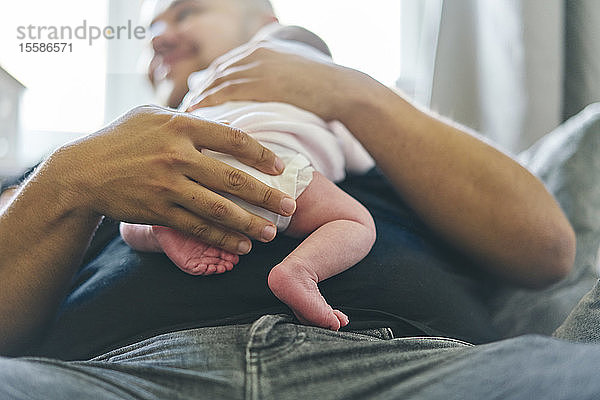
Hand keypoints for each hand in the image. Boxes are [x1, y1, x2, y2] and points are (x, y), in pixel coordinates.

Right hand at [54, 105, 295, 254]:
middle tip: (291, 207)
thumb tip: (224, 122)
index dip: (262, 154)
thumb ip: (188, 119)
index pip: (233, 138)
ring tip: (272, 234)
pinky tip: (241, 245)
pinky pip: (197, 228)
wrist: (82, 172)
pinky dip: (222, 238)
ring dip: (250, 223)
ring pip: (218, 208)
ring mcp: (167, 185)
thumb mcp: (152, 116)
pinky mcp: (158, 211)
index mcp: (180, 126)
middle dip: (267, 195)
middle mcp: (176, 155)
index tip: (281, 167)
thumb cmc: (122, 139)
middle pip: (233, 178)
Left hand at [186, 47, 360, 120]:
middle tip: (188, 105)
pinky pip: (223, 91)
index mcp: (263, 49)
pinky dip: (207, 101)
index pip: (229, 63)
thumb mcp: (296, 74)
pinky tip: (196, 112)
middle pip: (217, 70)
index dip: (213, 79)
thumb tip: (272, 93)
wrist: (341, 90)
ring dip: (199, 96)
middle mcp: (255, 53)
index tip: (201, 93)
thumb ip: (277, 78)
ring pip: (216, 80)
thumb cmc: (325, 89)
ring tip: (186, 112)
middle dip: (201, 87)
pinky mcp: (257, 82)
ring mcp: (255, 66)